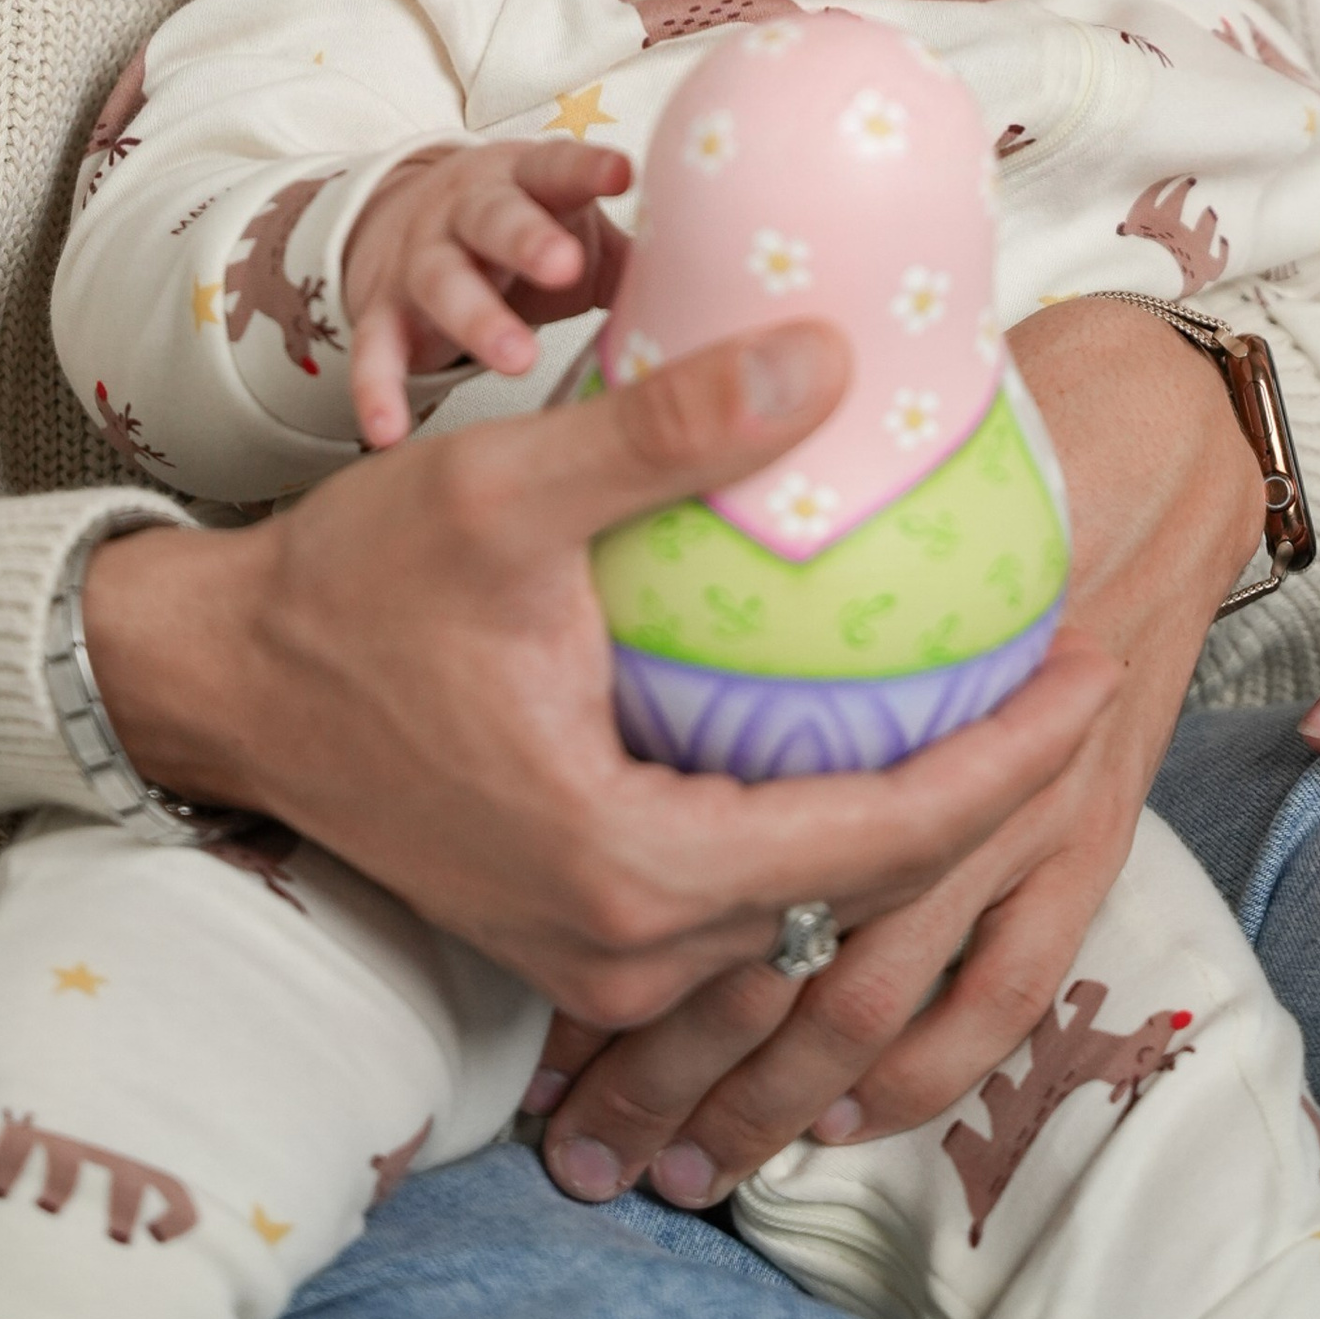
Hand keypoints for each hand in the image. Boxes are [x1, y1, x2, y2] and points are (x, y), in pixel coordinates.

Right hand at [81, 319, 1115, 1025]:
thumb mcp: (510, 487)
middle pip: (864, 897)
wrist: (224, 681)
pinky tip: (875, 741)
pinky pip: (746, 910)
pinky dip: (827, 837)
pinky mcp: (575, 938)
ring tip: (1003, 703)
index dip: (1009, 759)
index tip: (1094, 666)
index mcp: (634, 868)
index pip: (882, 841)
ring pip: (809, 918)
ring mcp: (598, 960)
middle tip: (1081, 670)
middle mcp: (628, 947)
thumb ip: (670, 431)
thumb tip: (833, 357)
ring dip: (914, 823)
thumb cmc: (355, 585)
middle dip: (992, 795)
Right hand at [343, 139, 631, 443]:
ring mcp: (422, 259)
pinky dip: (377, 390)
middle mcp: (470, 211)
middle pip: (497, 218)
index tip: (623, 174)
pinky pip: (374, 351)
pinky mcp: (382, 311)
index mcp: (530, 183)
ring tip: (516, 360)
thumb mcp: (578, 234)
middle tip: (565, 267)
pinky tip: (389, 432)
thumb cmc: (526, 234)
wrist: (404, 226)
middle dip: (529, 240)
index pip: (559, 167)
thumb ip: (642, 262)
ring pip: (443, 280)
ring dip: (477, 318)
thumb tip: (737, 303)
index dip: (588, 169)